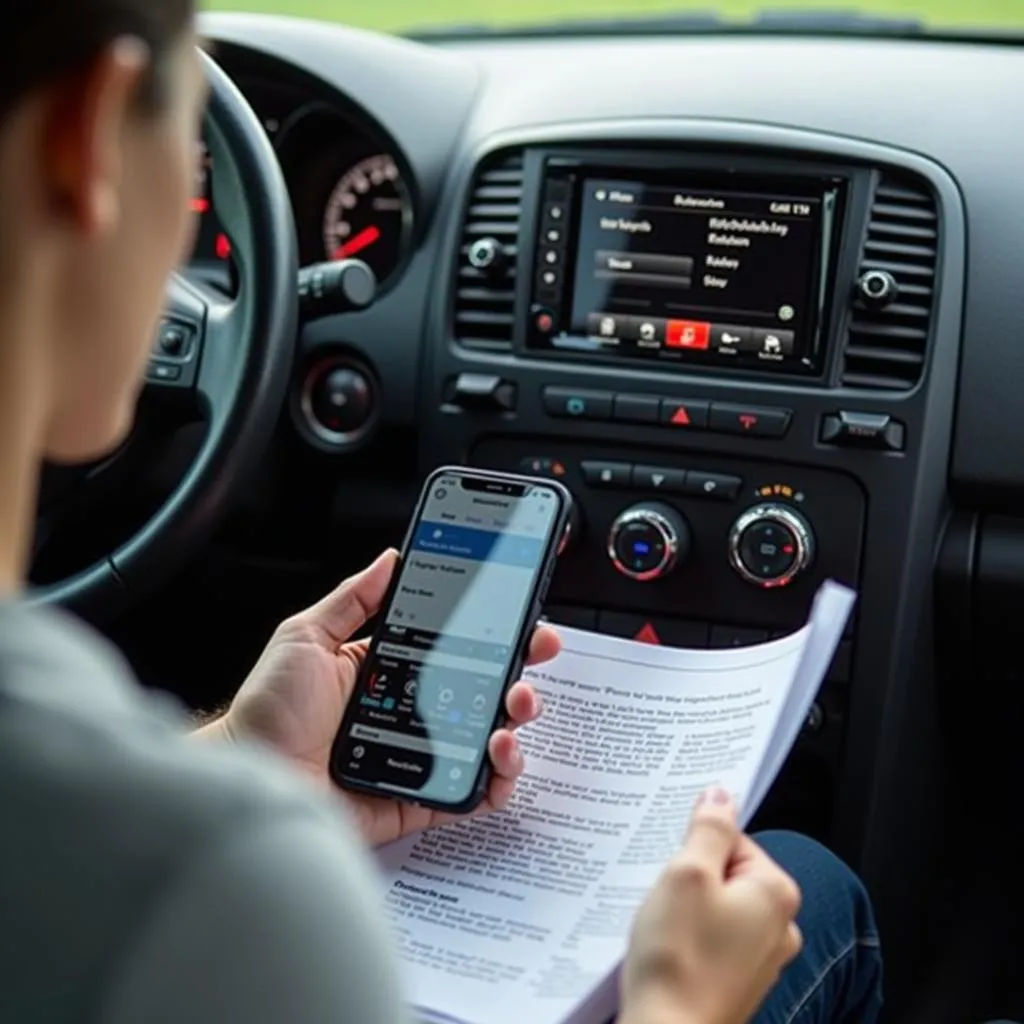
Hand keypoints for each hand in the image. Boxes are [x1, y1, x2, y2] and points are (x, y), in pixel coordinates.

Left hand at [211, 550, 561, 846]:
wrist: (251, 777)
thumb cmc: (268, 711)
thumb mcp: (307, 637)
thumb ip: (352, 599)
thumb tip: (390, 559)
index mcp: (392, 671)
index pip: (456, 646)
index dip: (495, 630)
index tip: (523, 612)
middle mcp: (414, 711)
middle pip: (485, 688)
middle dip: (521, 668)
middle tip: (534, 653)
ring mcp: (423, 755)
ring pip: (490, 737)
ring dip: (517, 719)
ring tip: (512, 708)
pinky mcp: (422, 797)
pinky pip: (474, 791)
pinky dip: (500, 778)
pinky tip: (499, 757)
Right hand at [620, 789, 802, 1023]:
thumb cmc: (678, 959)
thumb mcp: (687, 874)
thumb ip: (709, 828)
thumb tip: (721, 794)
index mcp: (776, 892)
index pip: (732, 839)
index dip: (694, 849)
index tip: (674, 869)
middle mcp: (780, 926)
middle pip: (725, 872)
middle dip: (689, 879)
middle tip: (666, 899)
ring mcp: (760, 959)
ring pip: (716, 907)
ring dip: (686, 910)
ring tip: (664, 928)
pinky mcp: (736, 982)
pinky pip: (711, 940)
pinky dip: (688, 939)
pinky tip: (667, 951)